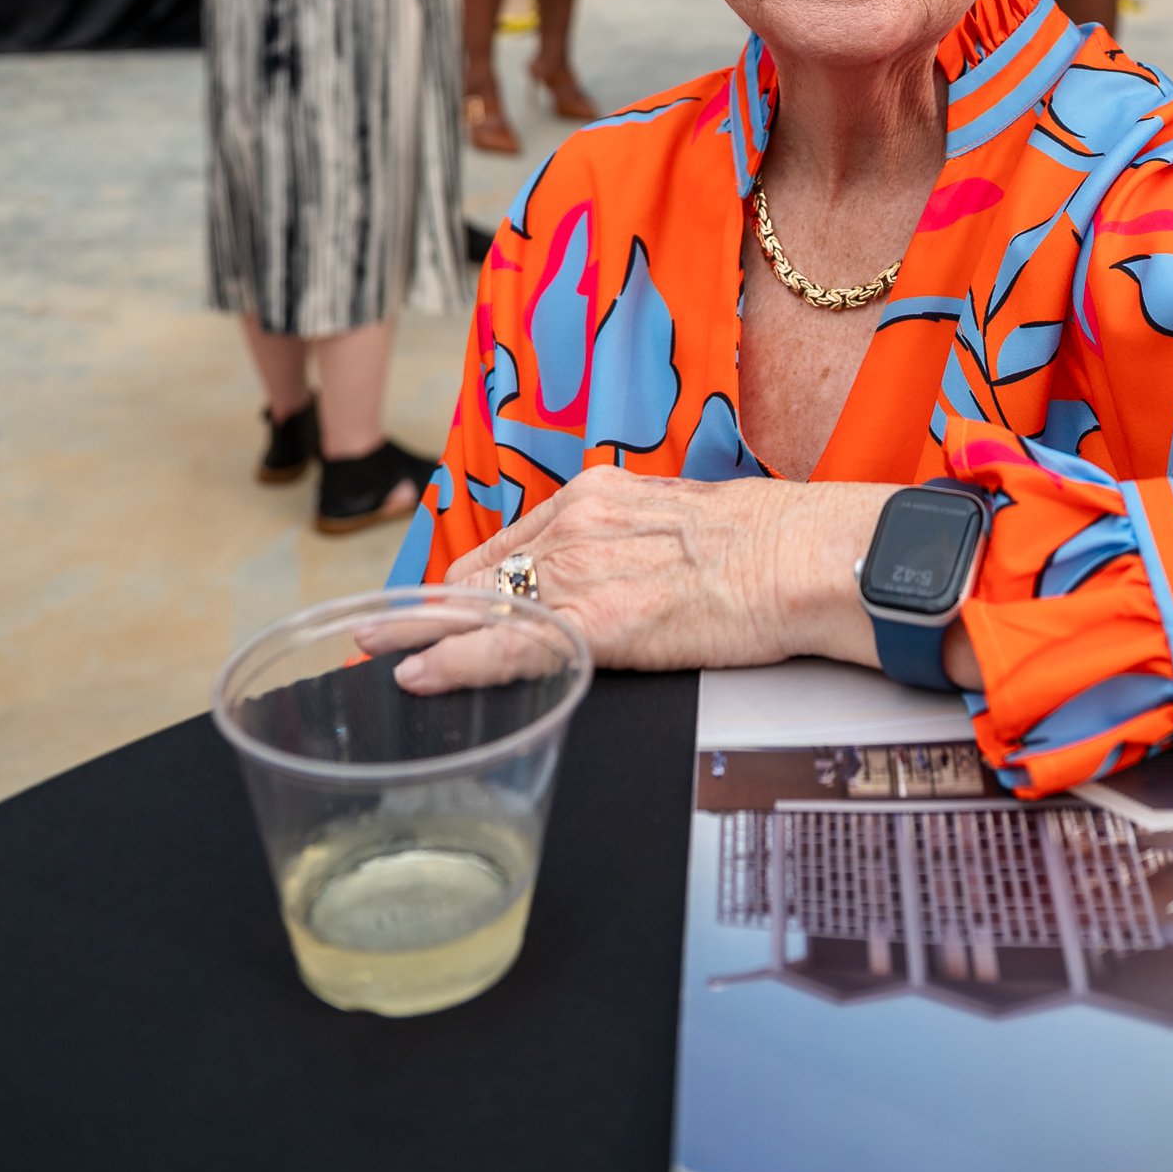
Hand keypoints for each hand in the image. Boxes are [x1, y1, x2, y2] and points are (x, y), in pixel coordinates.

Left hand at [394, 466, 895, 683]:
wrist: (800, 555)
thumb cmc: (760, 542)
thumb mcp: (677, 518)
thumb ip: (629, 539)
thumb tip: (615, 569)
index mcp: (597, 496)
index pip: (508, 543)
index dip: (462, 579)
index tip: (427, 598)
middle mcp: (576, 524)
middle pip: (479, 572)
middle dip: (426, 606)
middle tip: (374, 629)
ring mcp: (581, 571)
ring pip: (479, 605)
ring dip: (420, 630)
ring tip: (372, 648)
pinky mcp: (595, 620)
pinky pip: (506, 644)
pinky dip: (452, 661)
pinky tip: (416, 675)